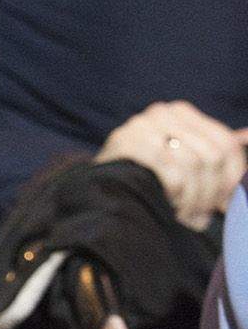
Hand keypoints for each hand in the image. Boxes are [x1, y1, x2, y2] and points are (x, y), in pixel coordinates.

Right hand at [98, 103, 247, 231]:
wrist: (96, 193)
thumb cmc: (146, 181)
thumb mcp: (182, 163)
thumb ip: (212, 156)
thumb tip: (245, 138)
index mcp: (180, 112)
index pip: (225, 144)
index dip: (231, 179)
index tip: (221, 204)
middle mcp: (163, 112)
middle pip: (212, 156)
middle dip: (209, 194)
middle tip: (198, 217)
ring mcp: (143, 125)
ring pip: (195, 165)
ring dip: (193, 200)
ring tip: (183, 215)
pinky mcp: (128, 142)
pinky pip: (173, 172)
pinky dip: (175, 195)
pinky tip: (167, 204)